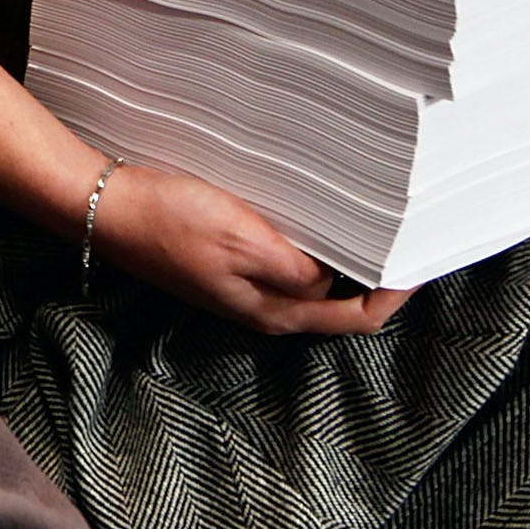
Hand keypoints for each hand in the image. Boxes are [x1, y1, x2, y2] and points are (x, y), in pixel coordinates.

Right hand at [95, 165, 412, 336]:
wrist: (109, 210)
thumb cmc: (169, 222)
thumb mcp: (243, 239)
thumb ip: (296, 267)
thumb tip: (335, 277)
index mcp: (273, 310)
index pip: (355, 319)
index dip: (394, 297)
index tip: (420, 264)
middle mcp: (264, 307)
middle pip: (339, 305)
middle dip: (378, 279)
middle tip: (404, 238)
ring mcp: (244, 287)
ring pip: (315, 283)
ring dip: (346, 260)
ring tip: (370, 224)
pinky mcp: (228, 264)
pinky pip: (286, 263)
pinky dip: (312, 245)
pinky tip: (314, 215)